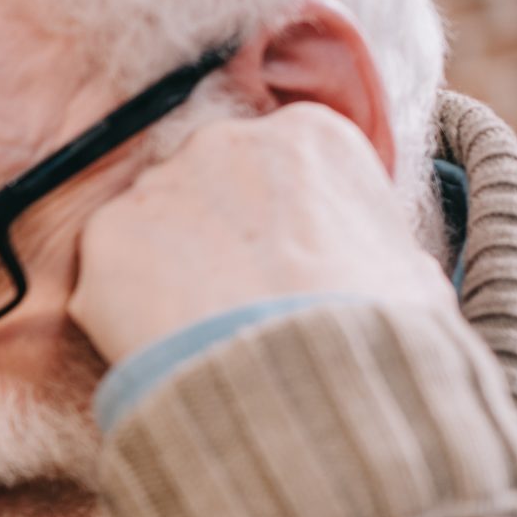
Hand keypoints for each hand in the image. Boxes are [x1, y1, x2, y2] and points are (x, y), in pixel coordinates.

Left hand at [71, 102, 456, 365]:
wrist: (297, 381)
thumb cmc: (370, 334)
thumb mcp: (412, 278)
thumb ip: (382, 249)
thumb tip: (389, 269)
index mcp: (312, 135)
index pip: (276, 165)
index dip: (271, 222)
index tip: (274, 265)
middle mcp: (228, 139)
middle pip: (204, 185)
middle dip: (209, 236)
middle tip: (224, 302)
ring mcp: (159, 183)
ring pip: (149, 227)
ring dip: (161, 272)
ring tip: (191, 332)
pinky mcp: (105, 234)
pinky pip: (106, 273)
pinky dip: (120, 310)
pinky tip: (156, 344)